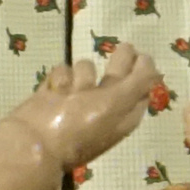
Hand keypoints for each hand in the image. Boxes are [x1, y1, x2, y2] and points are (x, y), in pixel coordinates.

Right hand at [19, 44, 156, 172]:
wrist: (34, 141)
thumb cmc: (81, 125)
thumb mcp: (119, 103)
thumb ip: (139, 82)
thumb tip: (155, 67)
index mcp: (122, 114)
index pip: (140, 88)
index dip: (143, 70)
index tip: (142, 55)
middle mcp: (102, 106)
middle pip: (115, 74)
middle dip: (121, 61)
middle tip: (125, 48)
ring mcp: (76, 99)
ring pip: (85, 68)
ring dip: (81, 76)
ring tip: (72, 93)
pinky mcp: (54, 93)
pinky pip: (62, 72)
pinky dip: (59, 80)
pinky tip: (54, 92)